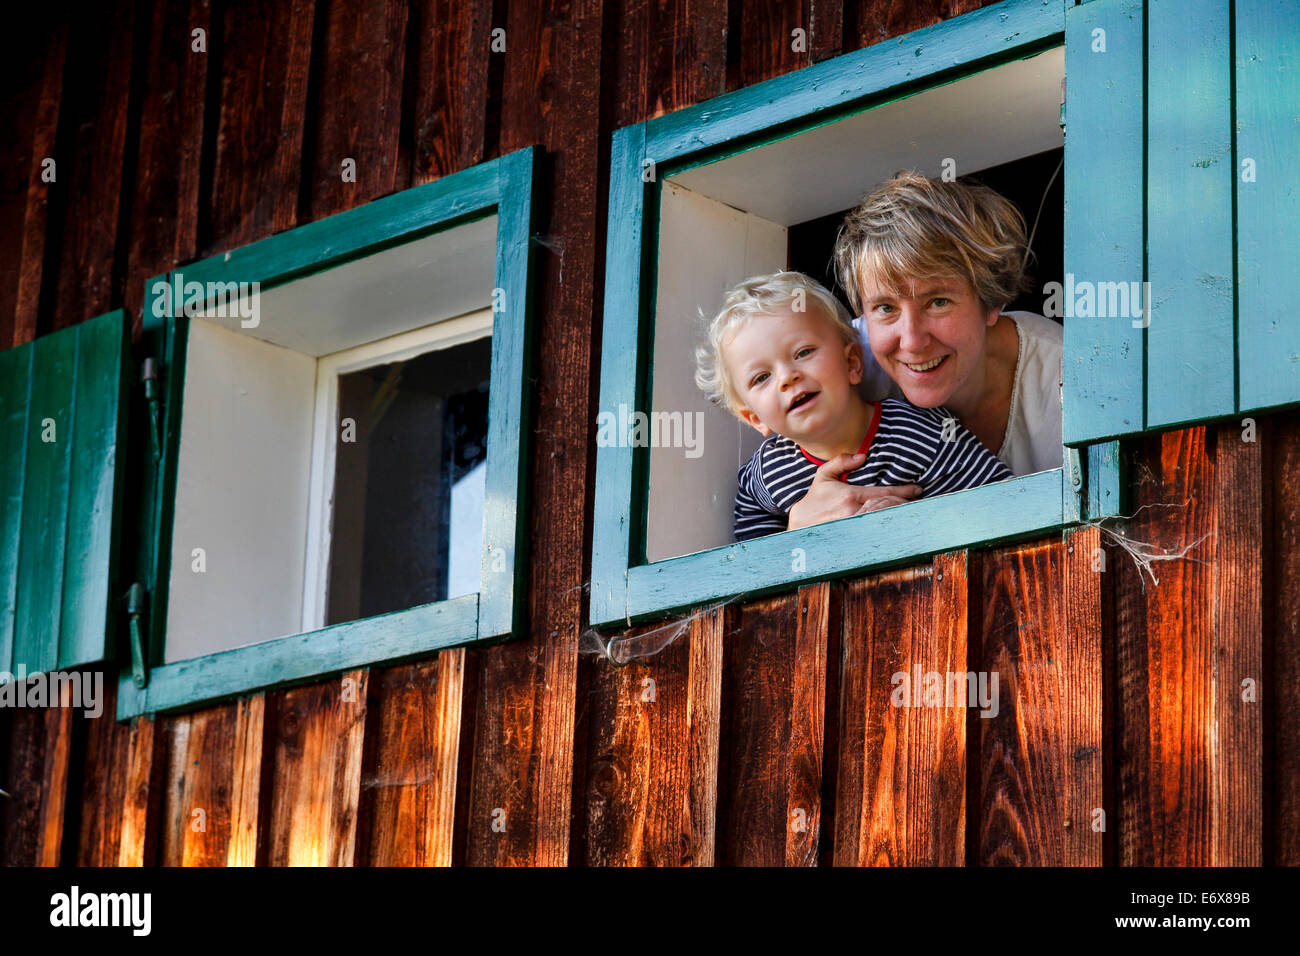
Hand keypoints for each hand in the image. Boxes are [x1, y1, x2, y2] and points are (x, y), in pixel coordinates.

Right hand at [786, 453, 920, 530]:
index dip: (904, 491)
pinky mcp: (854, 538)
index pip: (885, 493)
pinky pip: (876, 532)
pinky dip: (888, 528)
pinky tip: (897, 526)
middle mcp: (854, 512)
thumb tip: (862, 456)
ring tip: (911, 513)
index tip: (917, 489)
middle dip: (906, 505)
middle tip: (918, 502)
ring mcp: (855, 527)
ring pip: (884, 522)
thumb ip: (842, 462)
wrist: (801, 524)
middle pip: (889, 509)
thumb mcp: (824, 476)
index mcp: (851, 495)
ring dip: (899, 517)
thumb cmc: (815, 499)